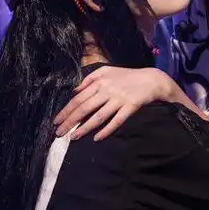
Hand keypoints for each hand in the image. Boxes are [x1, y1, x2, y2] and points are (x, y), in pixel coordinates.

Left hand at [54, 67, 176, 140]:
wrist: (151, 79)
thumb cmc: (127, 76)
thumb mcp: (106, 71)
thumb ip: (89, 79)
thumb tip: (74, 90)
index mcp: (99, 82)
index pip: (78, 99)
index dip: (66, 111)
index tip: (56, 121)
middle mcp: (107, 91)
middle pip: (85, 108)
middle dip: (70, 122)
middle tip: (59, 133)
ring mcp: (119, 100)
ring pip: (98, 116)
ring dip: (84, 128)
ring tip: (73, 137)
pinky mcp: (130, 107)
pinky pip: (116, 121)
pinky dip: (106, 130)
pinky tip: (97, 138)